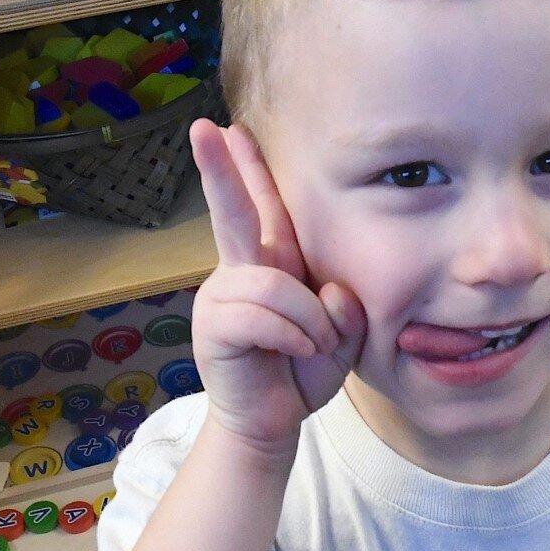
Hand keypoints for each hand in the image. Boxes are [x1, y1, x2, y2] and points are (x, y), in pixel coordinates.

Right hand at [188, 120, 366, 459]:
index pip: (262, 206)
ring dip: (309, 321)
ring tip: (312, 347)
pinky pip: (265, 316)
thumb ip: (346, 311)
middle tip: (203, 128)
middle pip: (234, 212)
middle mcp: (240, 270)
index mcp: (270, 262)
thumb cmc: (302, 371)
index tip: (228, 129)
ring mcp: (222, 297)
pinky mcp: (214, 327)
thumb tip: (330, 293)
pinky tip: (297, 353)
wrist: (271, 422)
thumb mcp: (341, 338)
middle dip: (220, 169)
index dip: (247, 167)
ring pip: (275, 285)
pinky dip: (294, 336)